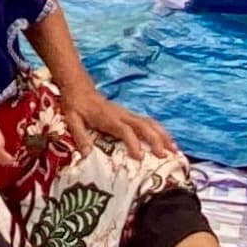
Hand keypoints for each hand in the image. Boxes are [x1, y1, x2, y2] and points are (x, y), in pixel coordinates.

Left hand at [60, 84, 181, 162]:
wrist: (79, 89)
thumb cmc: (76, 106)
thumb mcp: (72, 120)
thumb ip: (80, 136)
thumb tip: (87, 154)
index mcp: (108, 118)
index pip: (124, 130)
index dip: (133, 143)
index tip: (139, 158)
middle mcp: (122, 115)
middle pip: (143, 126)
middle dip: (156, 140)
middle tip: (165, 156)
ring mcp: (128, 114)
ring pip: (150, 123)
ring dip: (163, 135)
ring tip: (175, 150)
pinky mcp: (130, 115)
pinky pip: (149, 122)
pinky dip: (160, 132)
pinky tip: (168, 142)